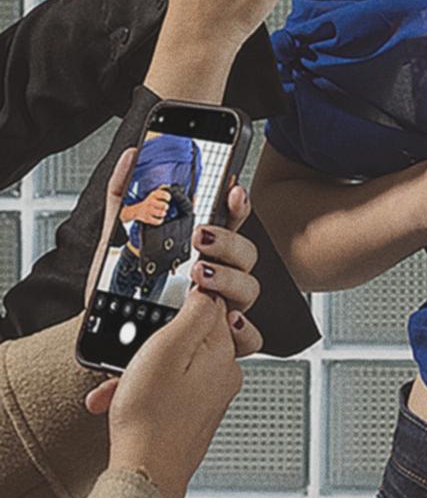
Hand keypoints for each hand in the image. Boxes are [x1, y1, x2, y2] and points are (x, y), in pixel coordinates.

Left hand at [85, 162, 264, 359]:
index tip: (231, 189)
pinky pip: (249, 337)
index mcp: (203, 249)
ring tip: (199, 274)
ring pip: (251, 288)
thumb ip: (126, 196)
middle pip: (247, 253)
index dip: (237, 204)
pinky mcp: (219, 341)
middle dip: (229, 240)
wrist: (106, 339)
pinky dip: (243, 330)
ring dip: (229, 278)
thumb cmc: (121, 289)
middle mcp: (220, 276)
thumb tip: (130, 156)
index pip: (232, 221)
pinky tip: (227, 321)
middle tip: (200, 236)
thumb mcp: (118, 239)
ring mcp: (223, 307)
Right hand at [91, 288, 244, 497]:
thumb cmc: (151, 418)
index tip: (158, 314)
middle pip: (190, 338)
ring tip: (119, 386)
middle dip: (154, 343)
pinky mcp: (193, 416)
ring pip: (174, 366)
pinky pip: (169, 391)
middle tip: (132, 356)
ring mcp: (211, 397)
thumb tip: (210, 290)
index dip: (181, 305)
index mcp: (225, 352)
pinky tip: (122, 403)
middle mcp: (225, 374)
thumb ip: (194, 313)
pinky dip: (144, 392)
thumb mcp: (167, 348)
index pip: (213, 307)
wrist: (144, 477)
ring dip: (142, 371)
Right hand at [128, 186, 171, 225]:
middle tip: (165, 207)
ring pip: (161, 213)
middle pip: (164, 205)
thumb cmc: (151, 201)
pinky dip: (160, 221)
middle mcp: (151, 202)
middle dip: (166, 206)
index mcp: (154, 195)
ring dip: (163, 213)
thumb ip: (162, 189)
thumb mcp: (155, 193)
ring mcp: (148, 210)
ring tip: (163, 212)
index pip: (164, 194)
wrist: (138, 210)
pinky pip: (156, 221)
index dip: (167, 197)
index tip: (168, 199)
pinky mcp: (147, 218)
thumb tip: (169, 186)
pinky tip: (160, 218)